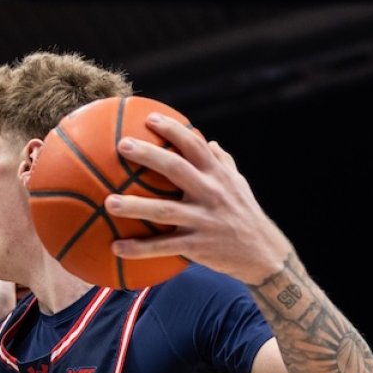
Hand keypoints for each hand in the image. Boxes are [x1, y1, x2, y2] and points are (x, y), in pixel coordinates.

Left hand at [104, 114, 291, 285]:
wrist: (263, 254)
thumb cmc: (246, 216)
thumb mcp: (239, 185)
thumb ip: (223, 163)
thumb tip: (210, 142)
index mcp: (218, 175)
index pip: (193, 144)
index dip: (171, 130)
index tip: (149, 118)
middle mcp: (210, 193)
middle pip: (175, 168)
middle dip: (148, 155)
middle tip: (121, 146)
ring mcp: (203, 220)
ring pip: (164, 210)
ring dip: (134, 206)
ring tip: (108, 202)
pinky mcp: (197, 246)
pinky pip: (164, 247)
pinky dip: (139, 249)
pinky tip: (116, 248)